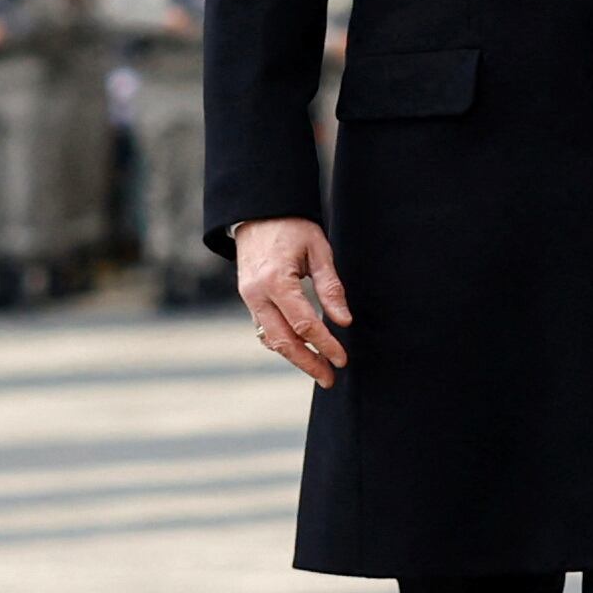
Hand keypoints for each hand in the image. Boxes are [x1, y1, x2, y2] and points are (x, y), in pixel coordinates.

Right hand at [233, 216, 351, 386]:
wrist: (258, 213)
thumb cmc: (292, 227)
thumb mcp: (319, 250)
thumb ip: (331, 287)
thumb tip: (343, 321)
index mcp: (276, 281)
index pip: (304, 324)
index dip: (325, 345)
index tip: (342, 359)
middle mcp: (257, 294)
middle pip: (283, 340)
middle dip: (307, 363)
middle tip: (330, 379)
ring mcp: (249, 298)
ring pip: (271, 339)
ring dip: (294, 358)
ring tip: (319, 370)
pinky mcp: (249, 299)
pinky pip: (264, 329)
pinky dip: (282, 343)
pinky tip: (302, 351)